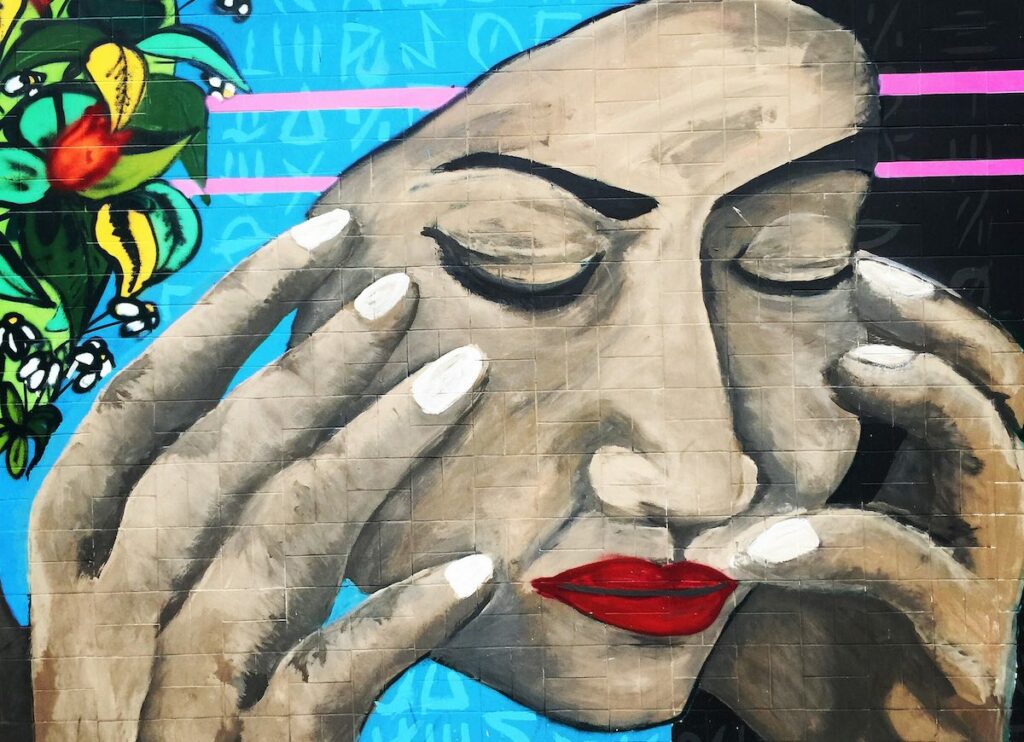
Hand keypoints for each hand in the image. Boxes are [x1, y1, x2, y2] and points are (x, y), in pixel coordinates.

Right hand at [28, 209, 494, 740]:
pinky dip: (398, 617)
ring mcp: (176, 696)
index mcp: (79, 563)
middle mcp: (107, 622)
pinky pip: (328, 675)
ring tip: (461, 380)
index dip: (224, 315)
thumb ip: (199, 512)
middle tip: (403, 295)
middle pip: (213, 459)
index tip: (319, 242)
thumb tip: (301, 392)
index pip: (138, 408)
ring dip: (374, 451)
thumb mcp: (144, 602)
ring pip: (272, 546)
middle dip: (311, 364)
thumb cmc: (161, 707)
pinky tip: (474, 573)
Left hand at [687, 253, 1023, 738]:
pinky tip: (751, 551)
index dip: (933, 321)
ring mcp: (994, 589)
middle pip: (1007, 399)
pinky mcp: (973, 654)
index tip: (862, 268)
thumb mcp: (768, 576)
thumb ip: (722, 517)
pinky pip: (914, 575)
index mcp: (945, 500)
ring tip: (852, 369)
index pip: (970, 386)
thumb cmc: (819, 673)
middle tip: (873, 282)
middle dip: (948, 329)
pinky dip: (832, 546)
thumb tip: (615, 479)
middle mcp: (988, 531)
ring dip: (929, 401)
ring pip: (999, 465)